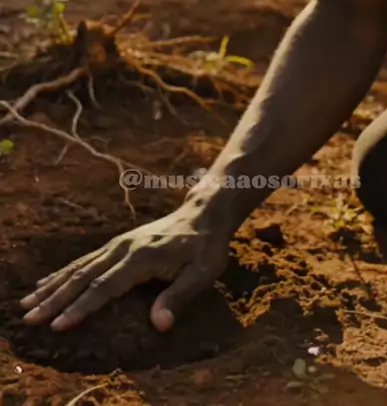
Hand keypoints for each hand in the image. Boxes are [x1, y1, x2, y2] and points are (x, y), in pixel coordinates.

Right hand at [19, 204, 229, 331]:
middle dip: (55, 298)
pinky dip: (64, 272)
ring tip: (28, 302)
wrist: (204, 213)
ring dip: (53, 286)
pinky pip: (86, 260)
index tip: (58, 324)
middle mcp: (124, 248)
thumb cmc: (206, 247)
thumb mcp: (202, 273)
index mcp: (142, 257)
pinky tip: (48, 282)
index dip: (81, 307)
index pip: (105, 286)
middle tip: (29, 316)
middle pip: (84, 276)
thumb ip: (178, 297)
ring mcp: (119, 244)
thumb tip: (159, 325)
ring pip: (79, 267)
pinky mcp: (119, 244)